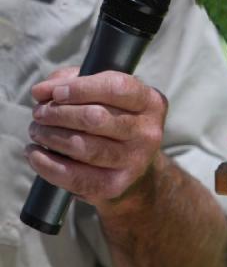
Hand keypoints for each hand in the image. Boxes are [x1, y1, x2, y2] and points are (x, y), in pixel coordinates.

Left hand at [26, 67, 168, 205]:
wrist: (132, 167)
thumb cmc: (112, 120)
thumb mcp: (105, 93)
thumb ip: (75, 81)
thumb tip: (43, 91)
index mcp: (150, 102)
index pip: (116, 88)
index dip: (80, 88)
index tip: (55, 92)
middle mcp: (147, 133)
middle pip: (94, 118)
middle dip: (58, 113)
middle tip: (39, 112)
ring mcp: (133, 162)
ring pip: (81, 146)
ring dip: (49, 135)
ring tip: (36, 130)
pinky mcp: (114, 186)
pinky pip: (73, 176)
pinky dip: (46, 164)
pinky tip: (35, 153)